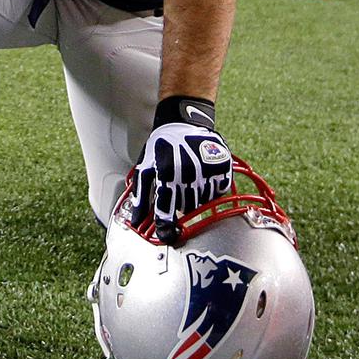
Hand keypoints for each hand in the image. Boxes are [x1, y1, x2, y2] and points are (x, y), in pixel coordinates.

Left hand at [127, 102, 233, 244]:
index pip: (166, 212)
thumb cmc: (162, 144)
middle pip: (185, 209)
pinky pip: (216, 194)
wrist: (185, 121)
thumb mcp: (146, 165)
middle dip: (179, 204)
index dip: (166, 228)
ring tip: (187, 178)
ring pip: (202, 203)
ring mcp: (208, 172)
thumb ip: (141, 194)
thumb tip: (136, 219)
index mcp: (167, 175)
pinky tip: (200, 175)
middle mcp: (189, 175)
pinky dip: (209, 190)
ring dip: (194, 197)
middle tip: (176, 187)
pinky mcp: (222, 169)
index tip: (167, 236)